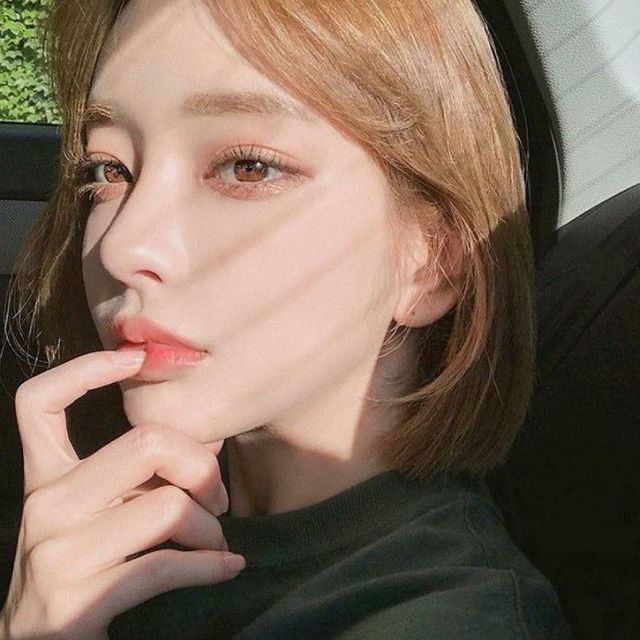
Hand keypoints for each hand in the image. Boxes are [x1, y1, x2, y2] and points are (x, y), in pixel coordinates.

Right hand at [0, 350, 244, 639]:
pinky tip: (227, 568)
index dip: (85, 370)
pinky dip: (210, 566)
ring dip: (209, 528)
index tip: (134, 360)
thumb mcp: (106, 509)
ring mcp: (56, 553)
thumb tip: (210, 438)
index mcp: (46, 477)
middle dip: (202, 468)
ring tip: (214, 543)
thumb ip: (146, 471)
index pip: (39, 402)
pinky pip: (165, 566)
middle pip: (147, 443)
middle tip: (215, 500)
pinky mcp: (77, 601)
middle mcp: (45, 505)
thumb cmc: (88, 566)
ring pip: (168, 506)